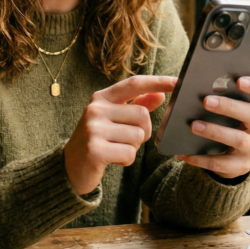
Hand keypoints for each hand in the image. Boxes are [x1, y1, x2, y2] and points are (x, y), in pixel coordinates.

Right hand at [63, 75, 176, 195]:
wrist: (70, 167)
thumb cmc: (98, 140)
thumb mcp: (114, 119)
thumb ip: (137, 106)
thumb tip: (161, 94)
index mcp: (101, 98)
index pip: (134, 84)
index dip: (158, 82)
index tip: (179, 81)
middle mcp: (95, 109)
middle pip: (142, 115)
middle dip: (143, 132)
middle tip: (127, 140)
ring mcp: (93, 129)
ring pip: (137, 136)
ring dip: (133, 148)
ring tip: (116, 149)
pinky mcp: (95, 149)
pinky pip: (129, 153)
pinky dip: (126, 160)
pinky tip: (112, 159)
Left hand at [176, 76, 249, 178]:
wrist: (227, 154)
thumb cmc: (224, 120)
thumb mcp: (224, 107)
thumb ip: (215, 94)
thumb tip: (188, 83)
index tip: (239, 80)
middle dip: (229, 107)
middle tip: (206, 101)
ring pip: (239, 140)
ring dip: (215, 132)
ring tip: (193, 126)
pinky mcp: (240, 166)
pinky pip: (221, 163)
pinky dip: (200, 158)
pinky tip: (183, 152)